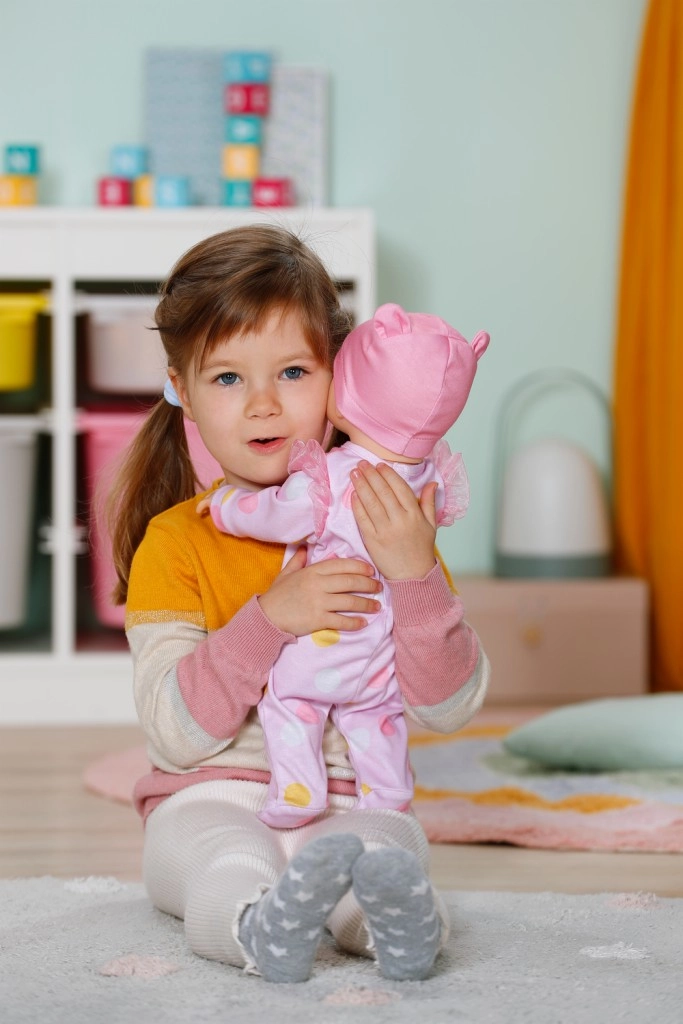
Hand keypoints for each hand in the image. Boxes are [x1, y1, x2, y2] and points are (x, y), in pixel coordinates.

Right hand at [258, 547, 382, 635]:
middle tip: (379, 587)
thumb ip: (298, 561)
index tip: (371, 570)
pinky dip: (354, 622)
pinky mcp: (317, 619)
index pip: (341, 565)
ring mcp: (318, 602)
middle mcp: (317, 584)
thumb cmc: (277, 595)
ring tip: (377, 606)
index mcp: (312, 571)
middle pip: (350, 582)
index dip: (359, 567)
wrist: (266, 617)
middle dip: (368, 584)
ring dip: (366, 604)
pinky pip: (341, 621)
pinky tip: (363, 623)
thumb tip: (305, 548)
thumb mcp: (286, 574)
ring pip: (349, 601)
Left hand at [351, 461, 437, 579]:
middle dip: (371, 475)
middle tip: (362, 463)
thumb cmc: (421, 550)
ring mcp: (385, 531)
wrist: (413, 576)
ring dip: (361, 486)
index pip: (400, 488)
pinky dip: (357, 506)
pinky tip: (353, 495)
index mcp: (415, 515)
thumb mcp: (431, 525)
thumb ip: (429, 502)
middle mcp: (400, 521)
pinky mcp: (373, 541)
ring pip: (371, 503)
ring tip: (354, 473)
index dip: (388, 475)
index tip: (379, 465)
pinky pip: (363, 520)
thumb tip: (432, 482)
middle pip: (383, 492)